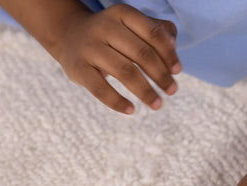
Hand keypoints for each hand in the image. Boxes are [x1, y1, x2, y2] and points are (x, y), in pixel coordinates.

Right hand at [53, 4, 180, 113]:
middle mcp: (105, 27)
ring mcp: (90, 48)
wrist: (69, 36)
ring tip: (158, 104)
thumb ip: (156, 32)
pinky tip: (131, 110)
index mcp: (122, 14)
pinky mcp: (79, 69)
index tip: (177, 71)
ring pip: (124, 72)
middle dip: (160, 75)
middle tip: (172, 91)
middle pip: (141, 53)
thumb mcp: (131, 26)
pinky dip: (118, 102)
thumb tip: (174, 48)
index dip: (168, 54)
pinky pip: (101, 89)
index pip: (152, 34)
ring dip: (145, 91)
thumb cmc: (111, 35)